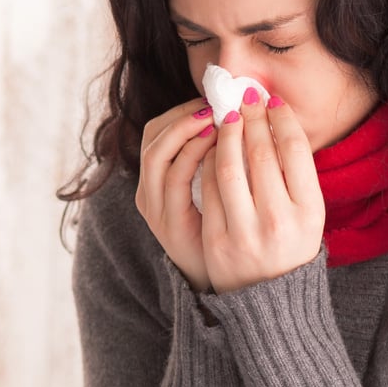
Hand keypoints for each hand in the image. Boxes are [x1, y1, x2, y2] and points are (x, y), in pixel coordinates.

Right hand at [135, 96, 219, 292]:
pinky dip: (193, 156)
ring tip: (217, 119)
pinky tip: (217, 145)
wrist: (231, 287)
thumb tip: (239, 117)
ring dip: (186, 131)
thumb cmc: (230, 235)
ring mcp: (155, 209)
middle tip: (215, 105)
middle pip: (152, 136)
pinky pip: (175, 180)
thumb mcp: (219, 194)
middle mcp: (148, 192)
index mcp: (156, 181)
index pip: (156, 130)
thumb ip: (218, 161)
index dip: (182, 110)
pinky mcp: (169, 224)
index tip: (213, 100)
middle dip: (184, 115)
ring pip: (157, 155)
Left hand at [196, 86, 324, 293]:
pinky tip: (211, 146)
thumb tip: (275, 118)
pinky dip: (207, 159)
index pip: (295, 149)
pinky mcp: (217, 241)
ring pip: (228, 166)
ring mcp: (246, 233)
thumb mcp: (309, 214)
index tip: (271, 100)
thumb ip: (298, 174)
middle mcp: (280, 222)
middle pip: (261, 152)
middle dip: (251, 117)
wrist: (270, 301)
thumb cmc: (291, 245)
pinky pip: (207, 188)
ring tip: (227, 117)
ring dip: (225, 134)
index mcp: (310, 212)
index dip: (281, 118)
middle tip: (246, 98)